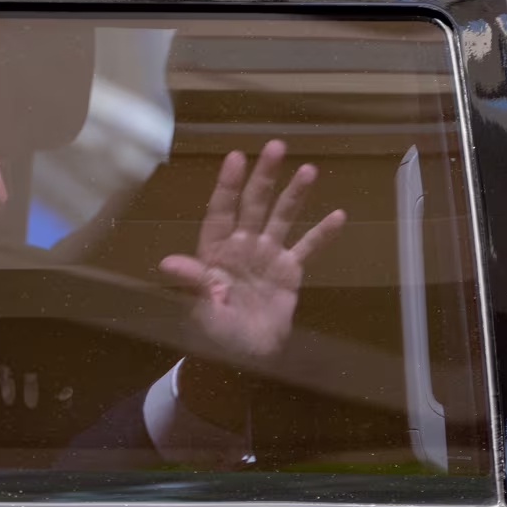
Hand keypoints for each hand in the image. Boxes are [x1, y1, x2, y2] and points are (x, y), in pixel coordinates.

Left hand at [159, 140, 345, 365]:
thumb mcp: (202, 311)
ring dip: (295, 194)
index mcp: (215, 251)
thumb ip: (193, 283)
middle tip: (276, 145)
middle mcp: (241, 246)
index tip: (236, 156)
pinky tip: (338, 215)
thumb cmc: (216, 336)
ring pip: (282, 218)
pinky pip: (307, 249)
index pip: (221, 210)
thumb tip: (168, 262)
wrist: (245, 361)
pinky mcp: (289, 273)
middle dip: (264, 176)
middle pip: (254, 204)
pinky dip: (322, 234)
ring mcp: (267, 257)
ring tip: (309, 169)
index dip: (228, 184)